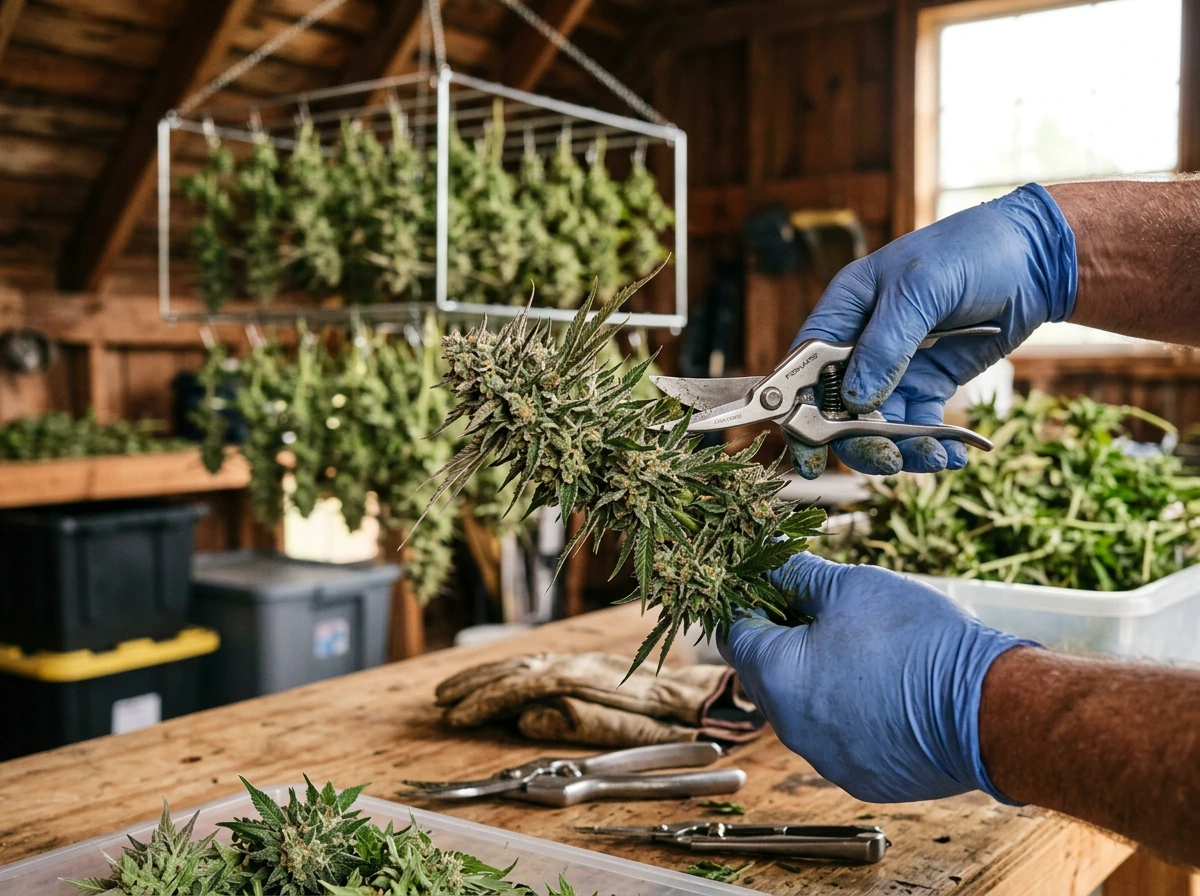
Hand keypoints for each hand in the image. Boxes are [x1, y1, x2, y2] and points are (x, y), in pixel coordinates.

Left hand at [719, 553, 1033, 802]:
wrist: (990, 709)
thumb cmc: (917, 639)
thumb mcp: (851, 588)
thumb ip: (798, 574)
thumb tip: (769, 553)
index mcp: (775, 675)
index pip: (733, 632)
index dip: (747, 602)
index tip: (769, 584)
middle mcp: (789, 727)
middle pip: (764, 673)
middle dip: (783, 639)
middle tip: (819, 609)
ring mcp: (825, 759)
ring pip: (801, 709)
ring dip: (816, 678)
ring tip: (860, 647)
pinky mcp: (861, 779)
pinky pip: (838, 739)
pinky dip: (848, 714)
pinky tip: (883, 688)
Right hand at [788, 184, 1076, 478]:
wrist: (1036, 258)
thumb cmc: (970, 251)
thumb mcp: (922, 288)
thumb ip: (886, 344)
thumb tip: (854, 400)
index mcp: (844, 311)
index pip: (805, 367)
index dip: (799, 411)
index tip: (808, 452)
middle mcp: (861, 344)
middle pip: (838, 407)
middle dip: (857, 440)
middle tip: (887, 460)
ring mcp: (894, 368)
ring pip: (878, 425)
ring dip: (900, 449)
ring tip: (934, 458)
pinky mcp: (929, 383)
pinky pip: (918, 425)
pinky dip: (931, 446)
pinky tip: (951, 456)